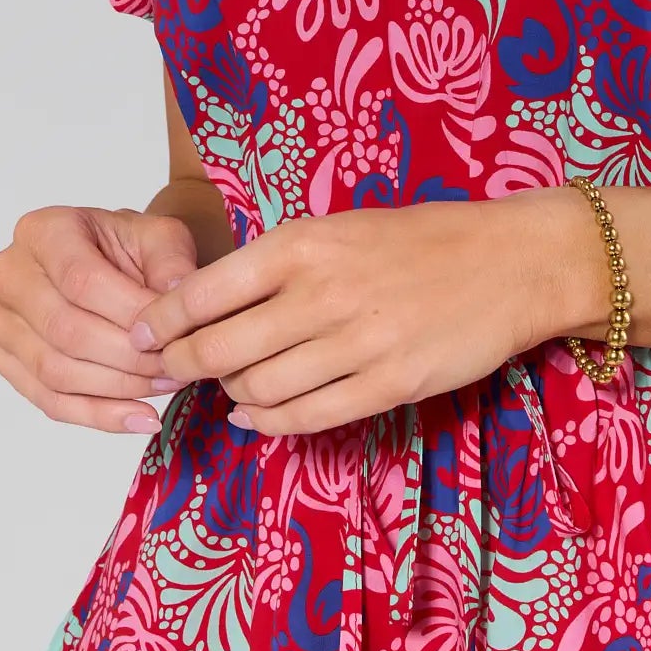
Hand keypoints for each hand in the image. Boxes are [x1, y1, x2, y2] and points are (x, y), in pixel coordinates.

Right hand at [0, 204, 197, 434]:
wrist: (105, 262)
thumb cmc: (128, 247)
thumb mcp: (159, 236)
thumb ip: (170, 261)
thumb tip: (177, 295)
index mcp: (42, 231)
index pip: (80, 280)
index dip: (129, 312)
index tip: (173, 331)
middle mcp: (8, 274)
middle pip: (65, 331)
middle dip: (128, 356)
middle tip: (176, 364)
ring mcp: (0, 322)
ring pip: (56, 372)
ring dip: (118, 388)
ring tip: (167, 385)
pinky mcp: (7, 361)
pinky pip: (50, 401)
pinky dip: (99, 415)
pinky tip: (142, 417)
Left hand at [126, 194, 557, 437]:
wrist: (509, 261)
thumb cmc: (423, 238)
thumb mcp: (343, 227)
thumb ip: (281, 263)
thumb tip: (212, 306)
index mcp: (304, 243)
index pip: (202, 293)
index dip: (159, 324)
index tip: (140, 336)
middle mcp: (321, 293)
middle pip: (218, 351)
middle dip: (181, 367)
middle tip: (169, 372)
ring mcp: (354, 344)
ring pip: (257, 389)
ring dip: (229, 396)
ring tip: (225, 390)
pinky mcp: (386, 385)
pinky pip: (304, 418)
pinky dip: (267, 423)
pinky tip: (256, 415)